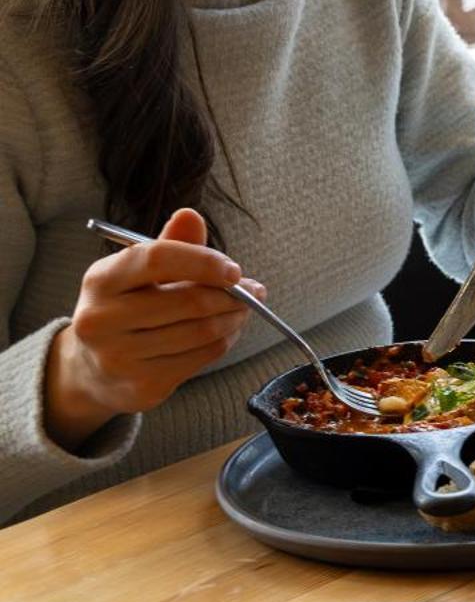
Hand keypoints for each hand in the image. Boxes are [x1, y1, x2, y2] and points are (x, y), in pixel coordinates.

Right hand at [45, 208, 264, 450]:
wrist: (92, 368)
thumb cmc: (126, 307)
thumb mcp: (139, 272)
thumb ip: (170, 244)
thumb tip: (191, 216)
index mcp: (100, 280)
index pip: (156, 260)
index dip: (203, 261)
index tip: (234, 269)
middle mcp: (101, 320)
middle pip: (188, 301)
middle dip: (232, 294)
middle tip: (254, 291)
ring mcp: (118, 357)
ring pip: (201, 331)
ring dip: (234, 318)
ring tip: (243, 308)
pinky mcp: (141, 385)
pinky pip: (201, 357)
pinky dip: (224, 341)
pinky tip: (226, 331)